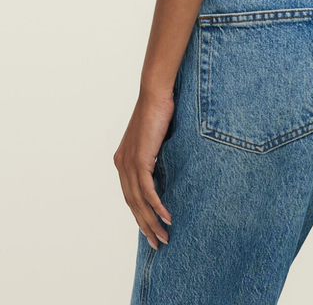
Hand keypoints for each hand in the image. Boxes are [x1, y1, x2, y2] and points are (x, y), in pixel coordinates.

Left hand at [114, 90, 174, 248]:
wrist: (155, 93)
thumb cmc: (158, 111)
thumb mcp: (154, 139)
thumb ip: (154, 156)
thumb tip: (164, 169)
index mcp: (123, 160)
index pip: (130, 196)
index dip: (140, 215)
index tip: (150, 230)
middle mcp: (122, 164)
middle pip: (132, 204)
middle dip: (145, 226)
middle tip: (157, 243)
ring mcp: (129, 163)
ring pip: (139, 202)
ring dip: (151, 222)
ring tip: (163, 237)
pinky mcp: (140, 160)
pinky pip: (147, 191)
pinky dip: (157, 206)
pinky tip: (166, 217)